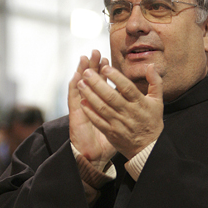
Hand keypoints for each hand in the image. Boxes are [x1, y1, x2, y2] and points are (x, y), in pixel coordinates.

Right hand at [68, 50, 116, 169]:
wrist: (94, 154)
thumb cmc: (110, 139)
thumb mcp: (121, 122)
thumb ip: (127, 109)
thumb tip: (135, 98)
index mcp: (103, 104)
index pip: (104, 83)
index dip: (106, 72)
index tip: (108, 60)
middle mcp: (91, 104)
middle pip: (91, 81)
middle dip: (94, 66)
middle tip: (96, 52)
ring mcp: (81, 108)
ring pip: (81, 86)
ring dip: (82, 72)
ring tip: (85, 58)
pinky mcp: (75, 115)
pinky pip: (73, 99)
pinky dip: (73, 88)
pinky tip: (75, 77)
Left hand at [77, 64, 163, 159]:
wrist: (148, 148)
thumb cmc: (152, 122)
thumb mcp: (158, 101)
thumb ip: (155, 82)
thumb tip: (151, 66)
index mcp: (140, 103)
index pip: (127, 88)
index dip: (116, 77)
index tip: (105, 67)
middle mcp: (128, 113)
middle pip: (111, 96)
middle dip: (97, 83)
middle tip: (87, 72)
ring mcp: (118, 124)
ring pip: (102, 108)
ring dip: (90, 95)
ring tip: (81, 84)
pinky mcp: (111, 133)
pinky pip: (98, 121)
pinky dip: (90, 112)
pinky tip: (82, 102)